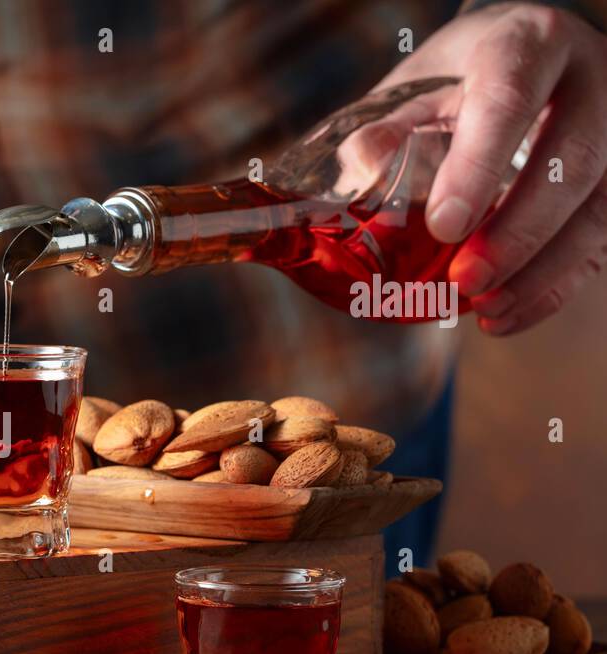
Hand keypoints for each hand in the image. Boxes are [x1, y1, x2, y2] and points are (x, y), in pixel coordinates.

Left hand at [377, 2, 606, 334]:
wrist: (522, 64)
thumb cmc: (460, 81)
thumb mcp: (415, 89)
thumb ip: (384, 130)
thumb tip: (362, 168)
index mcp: (528, 45)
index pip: (509, 98)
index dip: (479, 164)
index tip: (444, 225)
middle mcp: (590, 82)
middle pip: (572, 160)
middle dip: (518, 231)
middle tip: (465, 280)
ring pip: (600, 207)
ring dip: (542, 270)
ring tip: (486, 309)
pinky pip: (603, 240)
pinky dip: (554, 287)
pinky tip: (506, 316)